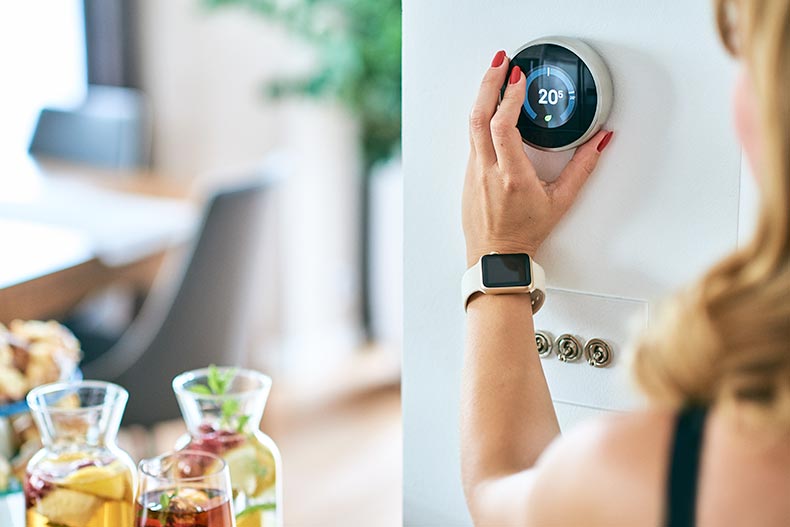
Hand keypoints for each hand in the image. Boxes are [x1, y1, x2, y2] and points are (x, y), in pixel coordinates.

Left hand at [462, 50, 613, 266]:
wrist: (497, 256)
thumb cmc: (525, 232)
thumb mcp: (561, 201)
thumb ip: (583, 168)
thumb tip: (601, 140)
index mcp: (511, 176)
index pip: (501, 127)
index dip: (508, 98)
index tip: (518, 78)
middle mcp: (488, 171)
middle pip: (478, 117)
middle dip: (489, 84)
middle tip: (501, 61)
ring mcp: (474, 172)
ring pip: (471, 125)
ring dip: (483, 96)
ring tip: (496, 75)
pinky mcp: (469, 174)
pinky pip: (472, 138)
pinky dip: (481, 115)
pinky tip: (491, 105)